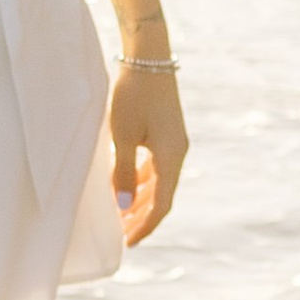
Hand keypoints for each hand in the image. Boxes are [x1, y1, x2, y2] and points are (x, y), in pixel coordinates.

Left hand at [109, 63, 185, 244]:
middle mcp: (178, 152)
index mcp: (172, 157)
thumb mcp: (123, 134)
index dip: (144, 225)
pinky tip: (124, 185)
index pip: (161, 204)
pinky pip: (155, 166)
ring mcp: (173, 142)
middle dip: (142, 217)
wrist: (147, 56)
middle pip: (162, 196)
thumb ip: (123, 171)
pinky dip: (141, 180)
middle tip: (121, 235)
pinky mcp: (165, 132)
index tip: (128, 243)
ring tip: (121, 215)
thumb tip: (124, 206)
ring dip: (141, 199)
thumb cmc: (133, 94)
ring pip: (159, 181)